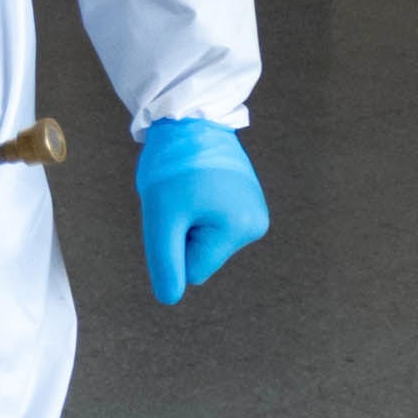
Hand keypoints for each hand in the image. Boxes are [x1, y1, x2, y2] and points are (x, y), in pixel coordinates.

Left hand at [134, 118, 267, 305]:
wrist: (188, 118)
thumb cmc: (172, 167)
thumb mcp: (161, 217)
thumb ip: (166, 262)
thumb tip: (170, 298)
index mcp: (241, 229)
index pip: (194, 270)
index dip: (174, 245)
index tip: (175, 211)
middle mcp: (256, 224)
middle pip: (203, 255)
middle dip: (184, 231)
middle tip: (180, 197)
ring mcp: (255, 210)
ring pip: (207, 239)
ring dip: (191, 218)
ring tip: (190, 187)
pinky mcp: (247, 199)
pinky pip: (213, 221)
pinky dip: (199, 207)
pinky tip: (199, 184)